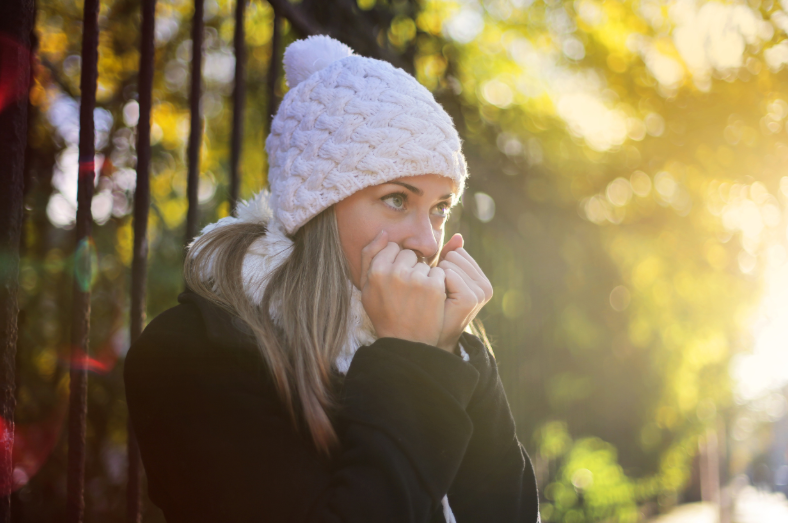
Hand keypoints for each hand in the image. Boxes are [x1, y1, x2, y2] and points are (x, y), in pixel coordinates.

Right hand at [360, 231, 447, 347]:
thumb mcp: (367, 288)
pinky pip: (440, 271)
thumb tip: (384, 232)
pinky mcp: (434, 286)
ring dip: (424, 275)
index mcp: (376, 271)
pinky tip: (430, 299)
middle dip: (410, 267)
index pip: (391, 247)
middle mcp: (395, 272)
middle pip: (409, 253)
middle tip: (408, 291)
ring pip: (425, 263)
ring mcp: (416, 279)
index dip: (396, 262)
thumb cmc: (385, 314)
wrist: (406, 343)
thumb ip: (370, 257)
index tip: (396, 280)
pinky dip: (437, 283)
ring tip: (418, 297)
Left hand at [436, 234, 492, 351]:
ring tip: (438, 296)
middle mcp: (485, 286)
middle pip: (453, 255)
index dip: (442, 265)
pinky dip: (438, 283)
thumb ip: (450, 256)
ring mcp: (480, 293)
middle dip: (439, 270)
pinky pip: (448, 274)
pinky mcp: (470, 298)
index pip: (457, 252)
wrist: (431, 337)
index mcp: (481, 279)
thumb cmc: (434, 306)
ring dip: (436, 276)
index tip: (440, 285)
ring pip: (450, 263)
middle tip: (438, 292)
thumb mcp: (443, 277)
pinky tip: (437, 298)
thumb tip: (458, 236)